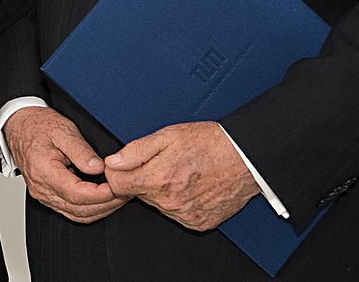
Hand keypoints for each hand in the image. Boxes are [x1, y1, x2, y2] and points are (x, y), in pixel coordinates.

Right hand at [3, 106, 125, 223]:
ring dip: (100, 209)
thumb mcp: (63, 130)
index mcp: (43, 171)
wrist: (19, 125)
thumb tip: (98, 167)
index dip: (100, 195)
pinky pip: (71, 211)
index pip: (76, 193)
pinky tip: (103, 199)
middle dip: (106, 204)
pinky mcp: (47, 195)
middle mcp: (41, 188)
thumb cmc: (38, 125)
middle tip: (125, 191)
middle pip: (79, 209)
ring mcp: (43, 194)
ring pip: (76, 214)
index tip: (117, 187)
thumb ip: (81, 150)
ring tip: (118, 196)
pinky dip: (90, 209)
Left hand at [104, 120, 256, 230]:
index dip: (118, 172)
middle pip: (138, 194)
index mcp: (158, 179)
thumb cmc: (209, 144)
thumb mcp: (167, 136)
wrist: (246, 159)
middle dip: (143, 179)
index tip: (125, 165)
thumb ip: (135, 151)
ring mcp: (185, 215)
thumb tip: (113, 162)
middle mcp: (170, 202)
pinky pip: (177, 214)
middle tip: (163, 164)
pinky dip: (180, 202)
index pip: (116, 184)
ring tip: (181, 173)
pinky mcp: (198, 223)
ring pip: (157, 205)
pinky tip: (192, 187)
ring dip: (162, 191)